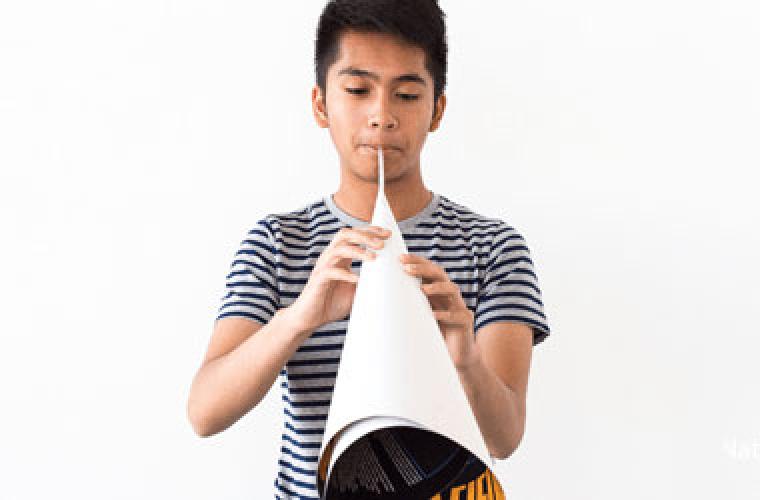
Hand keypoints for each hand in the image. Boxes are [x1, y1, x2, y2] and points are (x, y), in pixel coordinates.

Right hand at [288, 225, 390, 335]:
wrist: (310, 319)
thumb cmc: (331, 303)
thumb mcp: (355, 290)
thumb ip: (367, 281)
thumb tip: (388, 277)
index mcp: (339, 257)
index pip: (354, 235)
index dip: (370, 231)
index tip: (387, 234)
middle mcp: (330, 257)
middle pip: (345, 235)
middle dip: (364, 235)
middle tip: (382, 243)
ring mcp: (323, 267)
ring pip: (338, 249)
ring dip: (357, 251)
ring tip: (374, 258)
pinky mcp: (318, 280)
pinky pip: (331, 271)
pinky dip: (345, 274)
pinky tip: (357, 279)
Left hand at [399, 253, 480, 369]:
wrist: (456, 356)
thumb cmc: (434, 334)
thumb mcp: (419, 316)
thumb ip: (408, 304)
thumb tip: (382, 295)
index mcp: (438, 291)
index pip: (428, 270)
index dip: (417, 261)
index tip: (400, 258)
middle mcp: (449, 296)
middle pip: (440, 274)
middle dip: (423, 268)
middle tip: (406, 267)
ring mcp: (459, 307)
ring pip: (452, 290)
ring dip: (437, 287)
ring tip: (423, 289)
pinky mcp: (465, 322)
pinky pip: (456, 315)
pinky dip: (445, 314)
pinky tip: (434, 315)